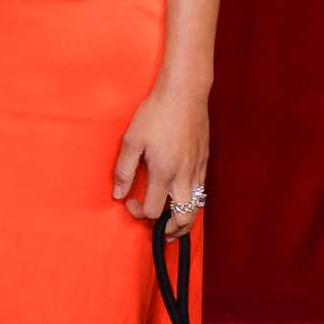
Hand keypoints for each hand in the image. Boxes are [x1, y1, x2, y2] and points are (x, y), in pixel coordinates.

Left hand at [111, 84, 209, 236]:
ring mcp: (198, 169)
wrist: (184, 92)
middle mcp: (184, 176)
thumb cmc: (156, 113)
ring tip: (172, 224)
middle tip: (159, 230)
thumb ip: (124, 170)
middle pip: (183, 218)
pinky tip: (182, 199)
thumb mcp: (132, 140)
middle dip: (171, 230)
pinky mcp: (205, 161)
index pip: (153, 211)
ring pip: (196, 208)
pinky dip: (193, 203)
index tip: (130, 203)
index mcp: (164, 172)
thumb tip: (118, 194)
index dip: (139, 213)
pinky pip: (202, 192)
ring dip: (184, 220)